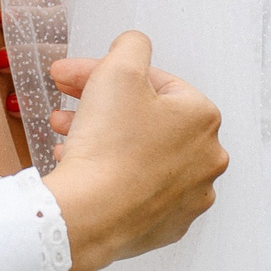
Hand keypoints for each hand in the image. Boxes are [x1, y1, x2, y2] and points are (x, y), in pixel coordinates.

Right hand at [41, 31, 225, 270]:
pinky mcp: (167, 225)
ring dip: (103, 140)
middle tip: (63, 107)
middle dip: (100, 108)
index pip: (152, 81)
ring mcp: (189, 196)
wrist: (92, 215)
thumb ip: (131, 45)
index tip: (70, 78)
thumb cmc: (109, 145)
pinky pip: (138, 190)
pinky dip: (112, 176)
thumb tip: (134, 45)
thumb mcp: (117, 70)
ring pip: (141, 155)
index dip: (103, 74)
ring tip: (64, 139)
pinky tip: (85, 170)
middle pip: (146, 119)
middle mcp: (207, 158)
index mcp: (203, 117)